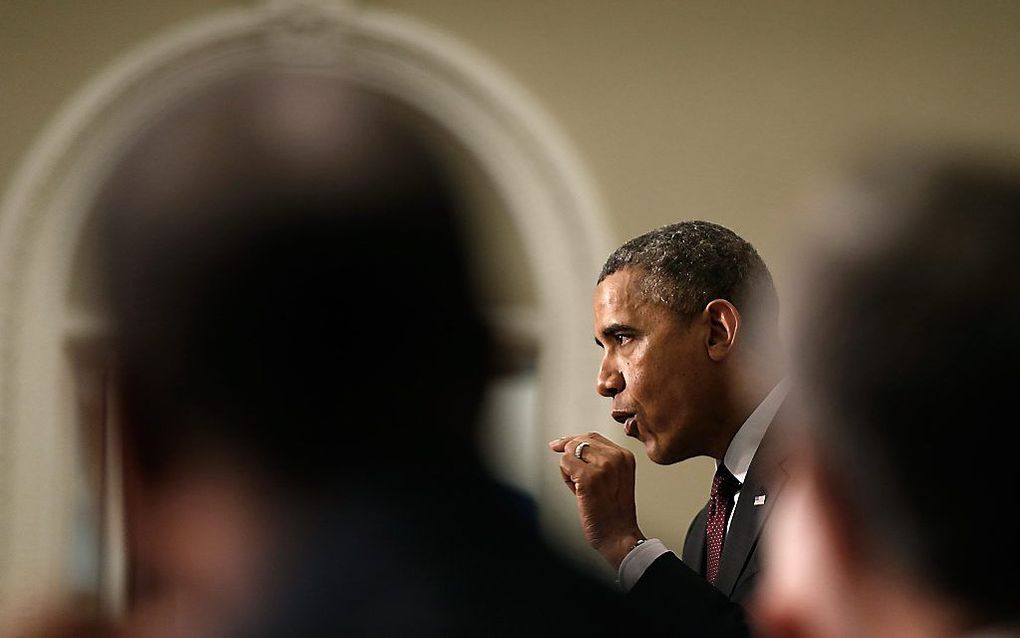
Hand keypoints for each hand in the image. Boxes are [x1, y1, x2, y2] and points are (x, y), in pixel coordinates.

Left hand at [549, 432, 642, 569]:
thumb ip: (600, 459)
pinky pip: (565, 463)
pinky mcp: (588, 477)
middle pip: (580, 440)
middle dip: (569, 453)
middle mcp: (615, 457)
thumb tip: (570, 445)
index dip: (574, 439)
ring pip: (570, 451)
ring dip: (568, 469)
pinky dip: (565, 477)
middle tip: (566, 469)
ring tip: (580, 487)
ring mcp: (602, 466)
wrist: (618, 534)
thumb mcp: (615, 478)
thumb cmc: (613, 511)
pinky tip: (577, 490)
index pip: (593, 437)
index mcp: (624, 456)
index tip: (561, 443)